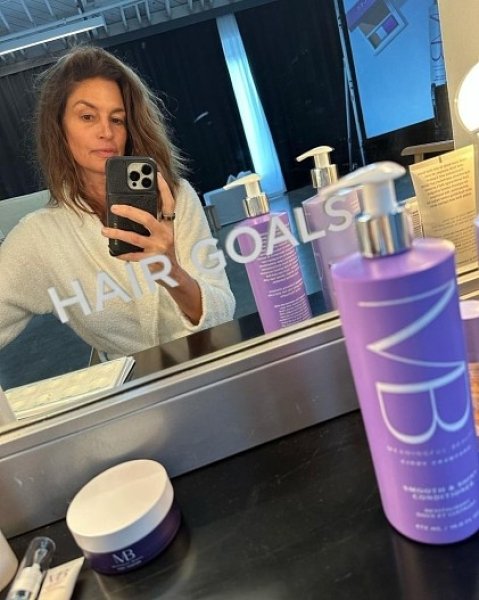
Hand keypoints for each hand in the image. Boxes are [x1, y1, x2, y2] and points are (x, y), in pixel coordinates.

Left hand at [101, 173, 202, 323]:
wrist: (173, 274)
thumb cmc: (163, 250)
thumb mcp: (162, 234)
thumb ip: (152, 221)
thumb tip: (127, 208)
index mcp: (168, 225)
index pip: (169, 203)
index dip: (164, 188)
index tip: (156, 173)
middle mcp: (165, 235)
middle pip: (147, 218)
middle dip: (129, 211)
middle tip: (114, 207)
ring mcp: (159, 248)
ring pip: (135, 238)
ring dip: (117, 233)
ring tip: (104, 230)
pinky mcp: (152, 261)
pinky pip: (133, 256)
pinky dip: (122, 253)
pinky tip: (113, 251)